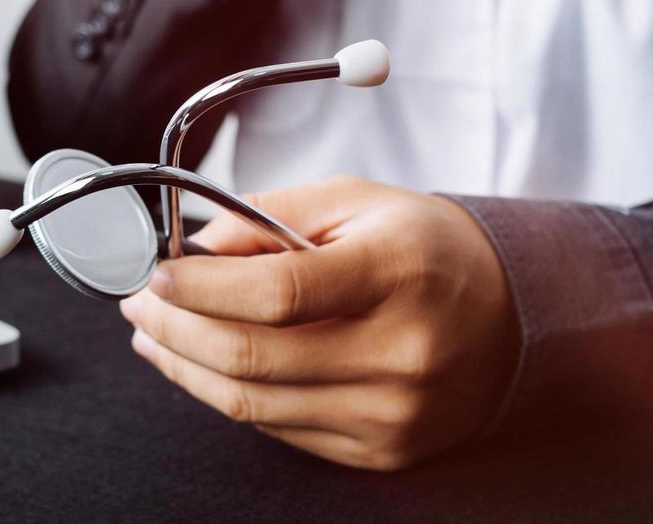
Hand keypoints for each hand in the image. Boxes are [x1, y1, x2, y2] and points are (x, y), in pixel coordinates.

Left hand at [117, 175, 518, 469]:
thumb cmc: (423, 249)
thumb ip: (265, 216)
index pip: (276, 293)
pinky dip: (232, 396)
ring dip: (187, 369)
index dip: (199, 289)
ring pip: (253, 404)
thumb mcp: (354, 202)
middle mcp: (402, 352)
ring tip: (156, 337)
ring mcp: (395, 412)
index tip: (154, 275)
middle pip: (252, 357)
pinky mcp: (385, 451)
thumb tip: (189, 252)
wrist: (514, 314)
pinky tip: (208, 366)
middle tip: (139, 306)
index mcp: (396, 274)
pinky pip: (280, 429)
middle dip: (174, 330)